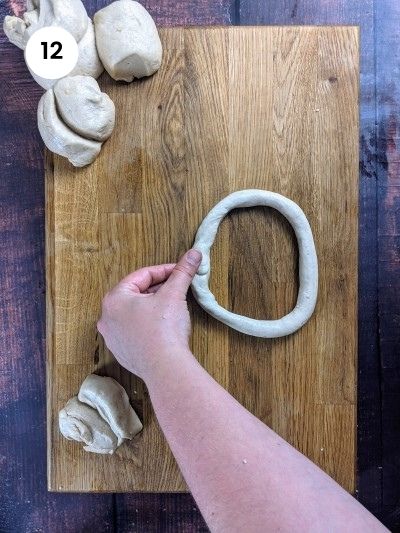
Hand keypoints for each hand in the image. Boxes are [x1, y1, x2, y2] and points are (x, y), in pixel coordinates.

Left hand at [97, 249, 201, 379]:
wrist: (165, 368)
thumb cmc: (164, 329)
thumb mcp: (174, 294)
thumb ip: (182, 271)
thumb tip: (194, 253)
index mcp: (114, 298)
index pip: (141, 276)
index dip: (164, 270)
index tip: (179, 270)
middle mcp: (107, 317)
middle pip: (136, 294)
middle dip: (158, 289)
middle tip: (177, 287)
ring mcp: (113, 337)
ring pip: (134, 313)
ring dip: (152, 306)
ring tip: (172, 306)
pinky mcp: (122, 353)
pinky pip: (134, 332)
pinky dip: (148, 325)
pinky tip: (163, 327)